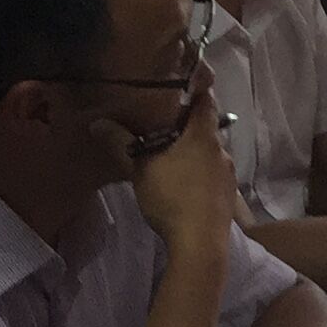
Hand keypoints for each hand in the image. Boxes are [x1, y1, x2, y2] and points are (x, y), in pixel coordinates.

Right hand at [106, 82, 234, 255]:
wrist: (200, 242)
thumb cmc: (171, 196)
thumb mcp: (140, 167)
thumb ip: (120, 142)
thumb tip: (98, 123)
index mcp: (203, 135)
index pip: (206, 100)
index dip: (196, 90)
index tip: (179, 85)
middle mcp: (222, 150)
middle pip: (206, 128)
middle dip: (186, 125)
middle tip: (162, 123)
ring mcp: (228, 174)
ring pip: (209, 153)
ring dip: (192, 151)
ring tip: (168, 154)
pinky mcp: (227, 195)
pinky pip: (212, 174)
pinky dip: (198, 172)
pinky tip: (182, 182)